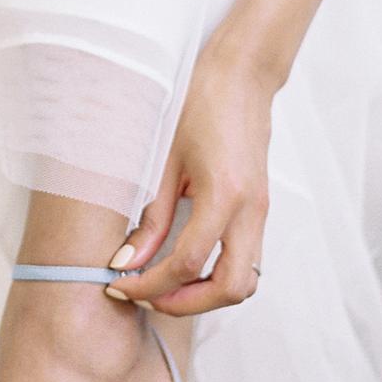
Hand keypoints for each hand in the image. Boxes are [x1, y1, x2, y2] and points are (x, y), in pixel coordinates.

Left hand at [104, 42, 273, 316]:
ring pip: (246, 282)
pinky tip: (184, 266)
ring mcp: (261, 213)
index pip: (188, 263)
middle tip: (145, 296)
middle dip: (186, 303)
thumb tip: (127, 261)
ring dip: (206, 295)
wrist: (242, 77)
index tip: (120, 286)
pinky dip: (217, 275)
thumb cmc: (200, 105)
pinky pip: (246, 262)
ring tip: (164, 286)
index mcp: (224, 194)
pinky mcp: (260, 211)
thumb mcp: (164, 158)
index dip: (150, 284)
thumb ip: (151, 217)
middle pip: (230, 288)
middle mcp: (250, 210)